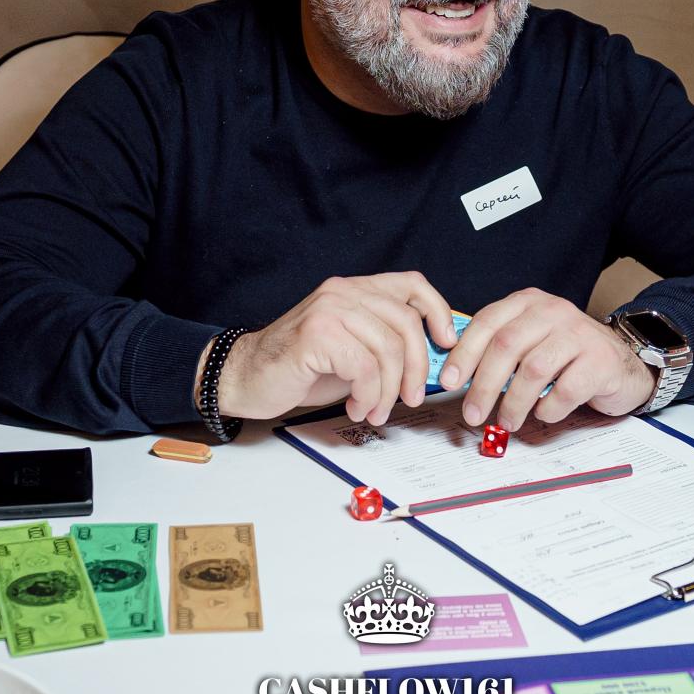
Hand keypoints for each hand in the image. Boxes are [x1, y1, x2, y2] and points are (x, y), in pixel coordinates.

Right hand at [212, 272, 458, 424]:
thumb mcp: (353, 351)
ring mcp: (330, 309)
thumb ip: (386, 346)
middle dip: (416, 368)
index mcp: (354, 290)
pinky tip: (356, 406)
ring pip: (388, 349)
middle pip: (407, 323)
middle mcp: (343, 292)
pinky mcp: (318, 333)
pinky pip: (365, 367)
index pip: (411, 284)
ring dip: (388, 390)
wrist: (247, 378)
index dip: (438, 310)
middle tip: (409, 398)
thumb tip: (430, 364)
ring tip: (374, 410)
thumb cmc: (300, 368)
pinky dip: (368, 394)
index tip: (446, 342)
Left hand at [438, 289, 653, 430]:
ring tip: (507, 422)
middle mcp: (553, 311)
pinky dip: (549, 408)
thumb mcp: (531, 341)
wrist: (623, 363)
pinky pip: (565, 390)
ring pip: (534, 369)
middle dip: (483, 384)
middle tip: (472, 414)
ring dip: (514, 402)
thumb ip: (499, 351)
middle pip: (506, 346)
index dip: (464, 353)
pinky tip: (545, 413)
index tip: (449, 381)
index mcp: (528, 303)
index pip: (487, 322)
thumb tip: (457, 377)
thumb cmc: (568, 356)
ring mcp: (579, 334)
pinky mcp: (600, 361)